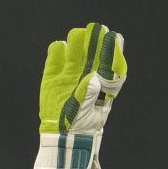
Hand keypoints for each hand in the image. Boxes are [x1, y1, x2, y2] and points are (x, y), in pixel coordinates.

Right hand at [33, 21, 126, 168]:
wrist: (61, 139)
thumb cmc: (80, 127)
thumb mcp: (87, 114)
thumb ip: (89, 95)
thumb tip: (93, 78)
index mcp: (102, 83)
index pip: (109, 62)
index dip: (112, 50)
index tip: (114, 37)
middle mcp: (87, 75)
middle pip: (93, 53)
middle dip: (95, 41)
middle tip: (96, 30)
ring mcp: (70, 75)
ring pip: (75, 53)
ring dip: (77, 42)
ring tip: (78, 34)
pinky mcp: (53, 77)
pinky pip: (54, 60)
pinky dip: (56, 52)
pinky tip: (60, 45)